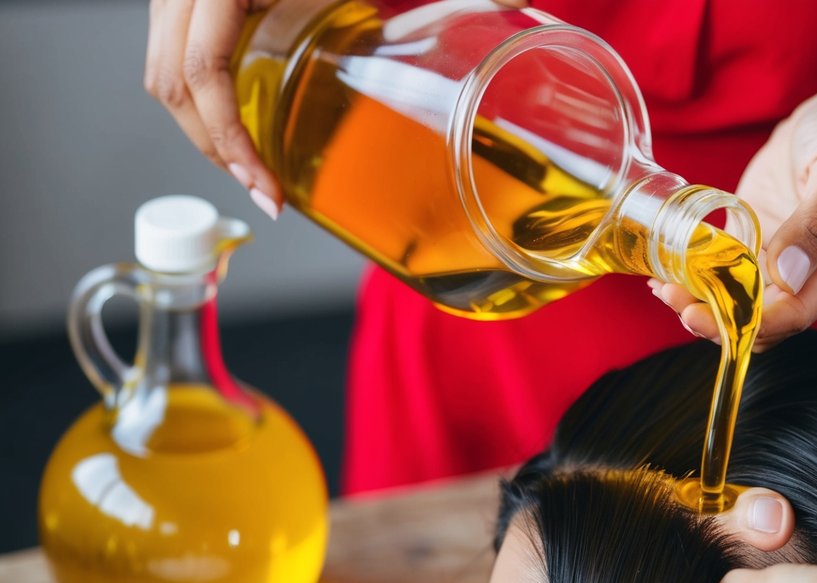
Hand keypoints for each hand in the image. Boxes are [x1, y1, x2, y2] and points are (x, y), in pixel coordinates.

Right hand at [145, 0, 525, 218]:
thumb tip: (516, 3)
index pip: (201, 69)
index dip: (227, 140)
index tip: (265, 188)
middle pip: (169, 82)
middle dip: (214, 148)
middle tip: (266, 194)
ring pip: (164, 71)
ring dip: (205, 128)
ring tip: (256, 171)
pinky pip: (178, 51)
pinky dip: (205, 95)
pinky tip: (245, 126)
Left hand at [653, 85, 816, 350]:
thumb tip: (787, 274)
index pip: (792, 317)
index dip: (743, 323)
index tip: (698, 311)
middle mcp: (812, 282)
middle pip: (759, 323)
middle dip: (713, 318)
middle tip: (668, 293)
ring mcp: (782, 269)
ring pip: (738, 308)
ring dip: (699, 304)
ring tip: (661, 284)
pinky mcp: (757, 251)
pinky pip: (726, 279)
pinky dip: (697, 281)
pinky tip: (666, 272)